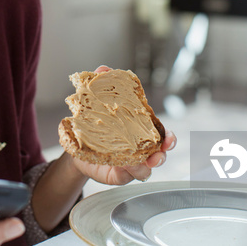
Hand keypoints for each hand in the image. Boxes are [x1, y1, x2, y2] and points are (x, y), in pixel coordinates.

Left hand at [72, 65, 177, 184]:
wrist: (77, 144)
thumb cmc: (94, 121)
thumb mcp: (96, 101)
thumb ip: (102, 84)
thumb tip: (103, 69)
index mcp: (141, 131)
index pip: (162, 136)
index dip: (169, 138)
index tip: (169, 139)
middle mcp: (140, 149)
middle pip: (159, 156)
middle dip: (161, 156)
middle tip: (156, 156)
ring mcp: (130, 164)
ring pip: (144, 170)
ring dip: (143, 167)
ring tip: (137, 163)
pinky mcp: (117, 175)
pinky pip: (124, 177)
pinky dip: (124, 173)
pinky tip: (119, 167)